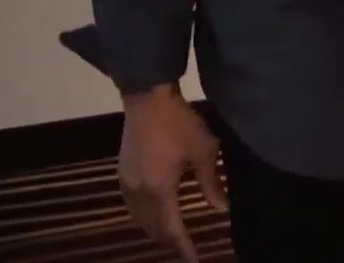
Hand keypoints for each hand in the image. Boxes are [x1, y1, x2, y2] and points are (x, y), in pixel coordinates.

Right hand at [117, 85, 226, 261]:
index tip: (194, 260)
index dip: (183, 247)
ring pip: (139, 218)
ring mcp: (127, 181)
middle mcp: (138, 192)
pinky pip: (131, 205)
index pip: (172, 228)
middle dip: (169, 241)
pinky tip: (152, 213)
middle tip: (185, 249)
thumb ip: (211, 183)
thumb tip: (220, 208)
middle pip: (152, 227)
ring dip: (154, 230)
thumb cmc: (179, 124)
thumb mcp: (204, 152)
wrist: (147, 97)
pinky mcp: (122, 171)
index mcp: (159, 190)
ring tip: (171, 236)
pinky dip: (143, 216)